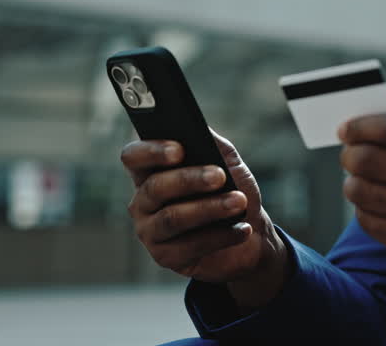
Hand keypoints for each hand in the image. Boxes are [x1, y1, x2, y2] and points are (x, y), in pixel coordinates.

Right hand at [121, 130, 288, 308]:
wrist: (252, 234)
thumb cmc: (233, 190)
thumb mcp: (227, 162)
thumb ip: (212, 143)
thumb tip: (198, 128)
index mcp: (150, 172)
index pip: (133, 157)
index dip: (151, 151)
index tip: (179, 149)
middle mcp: (142, 202)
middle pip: (155, 187)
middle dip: (189, 179)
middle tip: (220, 176)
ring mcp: (150, 232)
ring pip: (172, 218)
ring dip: (209, 208)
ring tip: (238, 202)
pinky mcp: (165, 258)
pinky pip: (190, 246)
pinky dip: (220, 236)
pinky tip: (242, 229)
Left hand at [339, 113, 385, 317]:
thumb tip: (363, 130)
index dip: (361, 126)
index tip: (345, 129)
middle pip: (368, 160)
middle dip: (349, 156)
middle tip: (349, 157)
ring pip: (361, 192)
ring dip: (353, 184)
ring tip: (359, 182)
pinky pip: (368, 221)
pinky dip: (363, 210)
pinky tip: (373, 206)